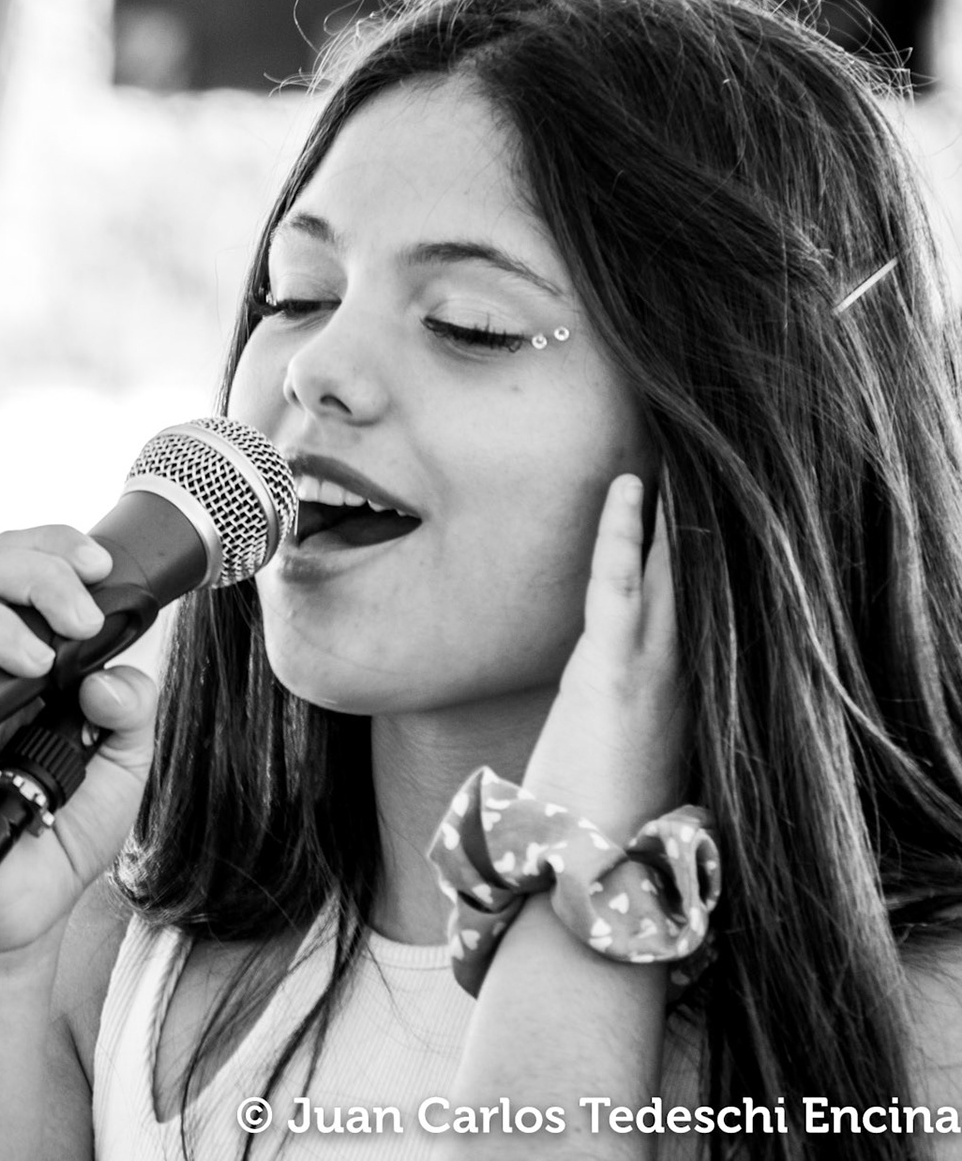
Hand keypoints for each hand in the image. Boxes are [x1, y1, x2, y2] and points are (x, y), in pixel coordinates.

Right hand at [0, 525, 155, 959]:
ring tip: (37, 664)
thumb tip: (108, 677)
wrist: (26, 907)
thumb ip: (132, 711)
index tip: (100, 566)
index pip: (22, 564)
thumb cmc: (61, 827)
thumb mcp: (124, 764)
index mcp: (25, 650)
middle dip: (36, 573)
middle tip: (80, 620)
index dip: (55, 547)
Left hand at [523, 474, 687, 838]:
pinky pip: (619, 585)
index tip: (726, 497)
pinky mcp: (608, 669)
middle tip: (717, 451)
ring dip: (675, 507)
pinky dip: (623, 533)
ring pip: (672, 568)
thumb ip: (649, 723)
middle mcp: (687, 672)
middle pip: (706, 574)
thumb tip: (640, 706)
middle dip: (709, 513)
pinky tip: (630, 485)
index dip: (720, 548)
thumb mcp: (639, 761)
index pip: (715, 602)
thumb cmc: (603, 824)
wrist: (592, 870)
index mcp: (696, 690)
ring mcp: (652, 668)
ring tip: (681, 447)